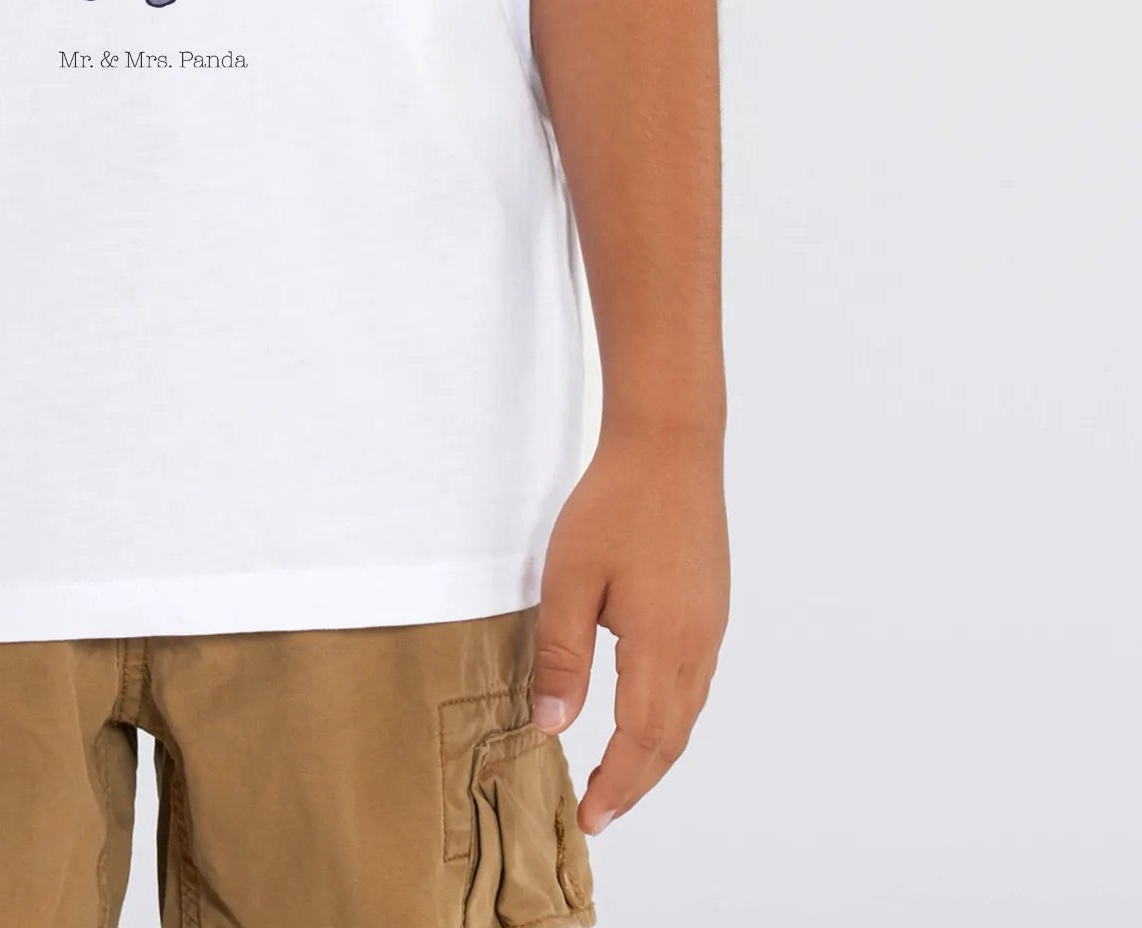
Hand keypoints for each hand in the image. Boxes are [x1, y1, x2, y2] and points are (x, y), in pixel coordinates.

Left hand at [531, 429, 728, 833]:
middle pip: (671, 739)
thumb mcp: (569, 579)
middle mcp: (698, 646)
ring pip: (688, 713)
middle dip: (636, 782)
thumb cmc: (614, 504)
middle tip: (602, 812)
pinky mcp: (711, 606)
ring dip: (656, 752)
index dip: (616, 786)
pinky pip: (695, 682)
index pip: (641, 742)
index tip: (590, 819)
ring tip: (620, 776)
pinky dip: (670, 716)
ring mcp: (711, 626)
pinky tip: (648, 713)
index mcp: (662, 646)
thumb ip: (561, 656)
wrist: (670, 446)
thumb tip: (553, 725)